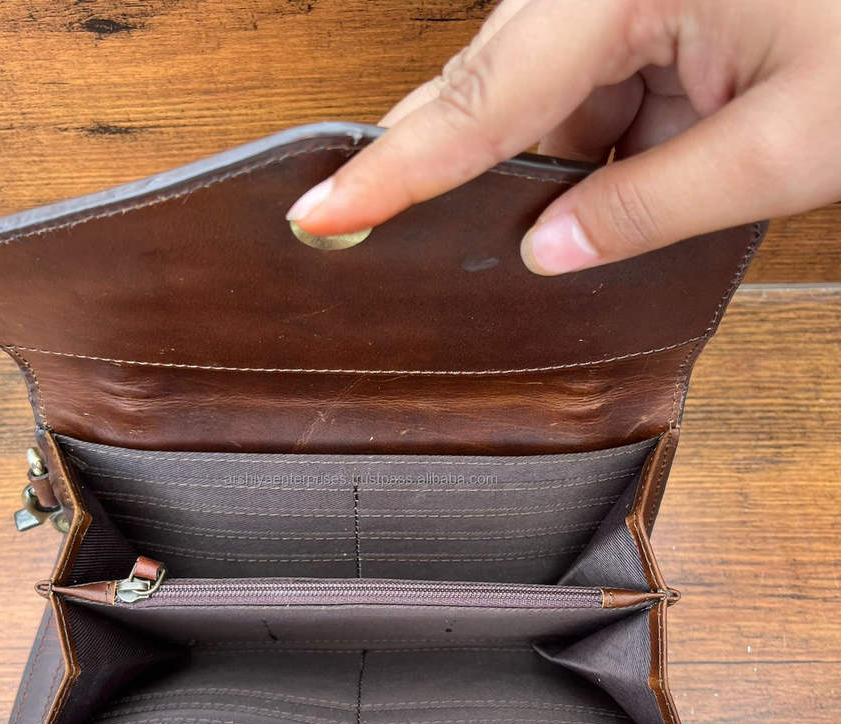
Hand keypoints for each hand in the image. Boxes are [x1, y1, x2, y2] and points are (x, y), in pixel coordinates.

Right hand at [286, 0, 840, 273]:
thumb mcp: (796, 138)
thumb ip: (654, 206)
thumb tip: (548, 252)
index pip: (484, 102)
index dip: (396, 172)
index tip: (319, 214)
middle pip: (490, 86)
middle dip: (468, 169)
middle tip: (430, 225)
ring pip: (535, 92)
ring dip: (563, 161)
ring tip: (642, 177)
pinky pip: (585, 81)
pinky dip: (601, 139)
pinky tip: (645, 162)